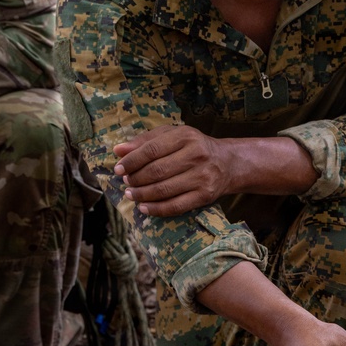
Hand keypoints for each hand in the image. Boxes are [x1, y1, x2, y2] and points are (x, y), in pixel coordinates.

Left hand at [114, 124, 234, 215]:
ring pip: (164, 190)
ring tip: (131, 194)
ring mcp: (202, 177)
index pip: (152, 150)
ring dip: (142, 194)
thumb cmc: (193, 147)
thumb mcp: (172, 136)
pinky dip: (156, 209)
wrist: (227, 163)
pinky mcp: (205, 195)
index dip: (132, 161)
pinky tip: (144, 208)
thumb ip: (145, 141)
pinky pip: (176, 206)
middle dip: (136, 179)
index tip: (118, 168)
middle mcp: (197, 155)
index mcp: (186, 136)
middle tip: (126, 182)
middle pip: (157, 171)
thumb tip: (118, 150)